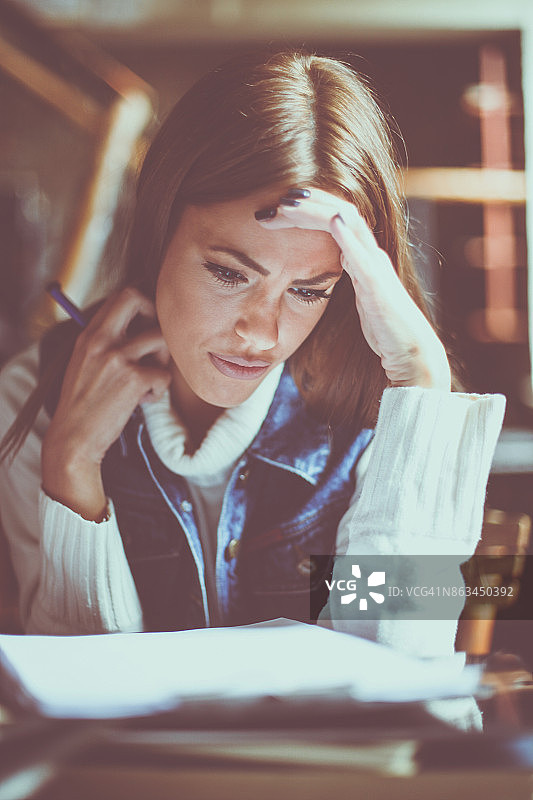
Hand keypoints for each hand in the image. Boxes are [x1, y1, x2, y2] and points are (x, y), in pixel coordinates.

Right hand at [42, 288, 170, 519]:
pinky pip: (164, 375)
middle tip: (156, 344)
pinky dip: (158, 390)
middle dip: (156, 317)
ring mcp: (117, 358)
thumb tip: (145, 325)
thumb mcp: (86, 363)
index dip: (144, 305)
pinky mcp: (133, 380)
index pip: (122, 295)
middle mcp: (101, 340)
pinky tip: (142, 401)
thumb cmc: (85, 404)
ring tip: (149, 380)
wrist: (74, 438)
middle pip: (138, 299)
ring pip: (161, 339)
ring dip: (163, 361)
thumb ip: (107, 342)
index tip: (148, 325)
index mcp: (89, 335)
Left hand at [256, 187, 450, 389]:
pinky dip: (348, 237)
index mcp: (363, 256)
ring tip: (293, 202)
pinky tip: (333, 221)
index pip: (335, 219)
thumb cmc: (385, 327)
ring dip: (320, 211)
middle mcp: (371, 255)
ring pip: (350, 224)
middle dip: (309, 203)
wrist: (410, 350)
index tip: (278, 207)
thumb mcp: (359, 294)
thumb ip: (349, 274)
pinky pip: (364, 257)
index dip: (308, 209)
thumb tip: (335, 259)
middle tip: (278, 199)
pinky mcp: (379, 287)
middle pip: (340, 212)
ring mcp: (377, 267)